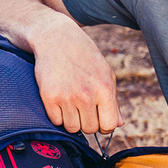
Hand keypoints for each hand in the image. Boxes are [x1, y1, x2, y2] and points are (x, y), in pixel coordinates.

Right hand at [32, 20, 123, 134]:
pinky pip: (56, 121)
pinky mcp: (49, 97)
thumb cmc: (84, 56)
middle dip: (86, 122)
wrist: (56, 38)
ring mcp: (67, 96)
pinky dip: (57, 115)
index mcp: (104, 88)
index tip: (98, 118)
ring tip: (70, 102)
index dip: (103, 125)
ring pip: (71, 128)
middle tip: (81, 107)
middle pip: (89, 129)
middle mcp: (86, 94)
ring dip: (71, 119)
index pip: (109, 125)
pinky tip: (59, 99)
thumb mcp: (105, 73)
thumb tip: (119, 124)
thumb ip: (113, 101)